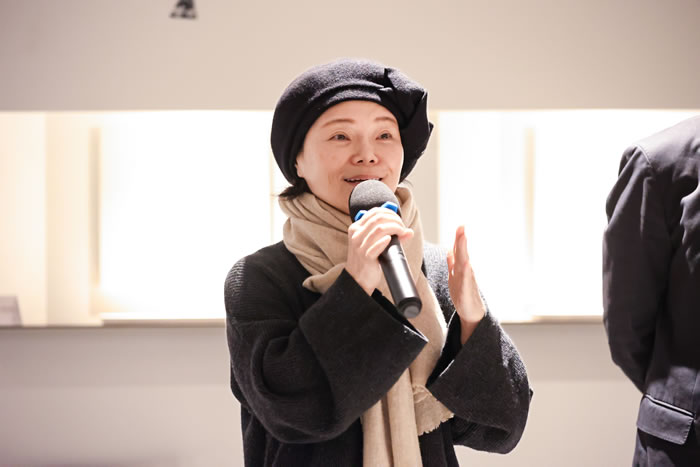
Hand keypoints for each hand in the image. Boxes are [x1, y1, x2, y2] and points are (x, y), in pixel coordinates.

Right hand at [346, 207, 413, 294]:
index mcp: (356, 228)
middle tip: (402, 227)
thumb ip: (390, 235)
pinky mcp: (365, 257)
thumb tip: (409, 232)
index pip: (374, 212)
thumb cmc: (368, 260)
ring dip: (395, 228)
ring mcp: (359, 246)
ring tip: (401, 233)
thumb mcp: (374, 244)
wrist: (358, 279)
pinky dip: (386, 241)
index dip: (389, 212)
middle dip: (395, 220)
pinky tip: (391, 240)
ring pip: (379, 229)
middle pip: (378, 218)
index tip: (399, 220)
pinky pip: (376, 246)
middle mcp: (356, 234)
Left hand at [447, 225, 485, 343]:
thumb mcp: (455, 276)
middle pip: (463, 253)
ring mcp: (467, 281)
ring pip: (465, 263)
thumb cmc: (464, 294)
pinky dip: (466, 271)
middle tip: (462, 227)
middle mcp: (466, 272)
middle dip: (462, 240)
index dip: (459, 239)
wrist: (472, 313)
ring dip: (463, 251)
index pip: (459, 250)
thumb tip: (450, 249)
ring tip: (463, 240)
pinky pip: (466, 280)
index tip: (461, 226)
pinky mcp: (467, 292)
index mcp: (461, 268)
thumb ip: (452, 263)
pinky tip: (466, 264)